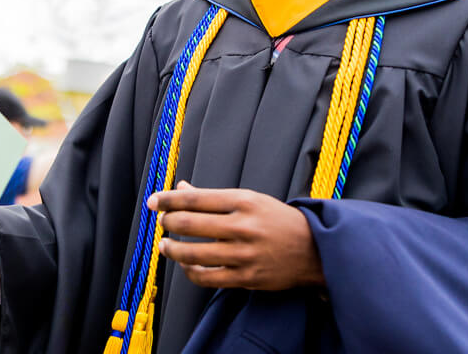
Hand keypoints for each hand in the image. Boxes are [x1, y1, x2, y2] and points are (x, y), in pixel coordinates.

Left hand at [151, 181, 323, 290]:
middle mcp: (244, 226)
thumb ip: (213, 198)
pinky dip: (190, 272)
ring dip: (172, 250)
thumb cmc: (278, 221)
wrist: (314, 249)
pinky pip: (207, 277)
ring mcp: (245, 254)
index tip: (153, 202)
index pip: (196, 199)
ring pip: (194, 254)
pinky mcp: (246, 277)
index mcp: (245, 201)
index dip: (169, 200)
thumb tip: (180, 188)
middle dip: (168, 223)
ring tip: (165, 246)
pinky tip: (186, 266)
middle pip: (190, 224)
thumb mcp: (250, 200)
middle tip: (162, 222)